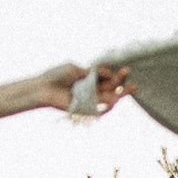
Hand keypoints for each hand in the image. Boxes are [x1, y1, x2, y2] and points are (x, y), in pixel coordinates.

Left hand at [0, 63, 136, 121]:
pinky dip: (110, 104)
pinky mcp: (87, 109)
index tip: (118, 68)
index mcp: (88, 78)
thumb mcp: (75, 69)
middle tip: (128, 71)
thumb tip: (108, 73)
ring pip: (110, 97)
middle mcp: (91, 89)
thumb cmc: (56, 76)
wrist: (44, 88)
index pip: (106, 76)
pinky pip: (102, 108)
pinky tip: (117, 98)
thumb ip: (92, 72)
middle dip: (120, 80)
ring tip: (133, 87)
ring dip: (122, 92)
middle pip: (110, 86)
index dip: (113, 73)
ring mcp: (90, 99)